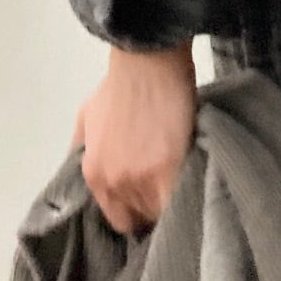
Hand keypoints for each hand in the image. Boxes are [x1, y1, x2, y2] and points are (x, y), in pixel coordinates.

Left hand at [72, 40, 197, 233]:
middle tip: (170, 194)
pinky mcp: (167, 171)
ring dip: (173, 205)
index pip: (118, 218)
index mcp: (93, 175)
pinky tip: (197, 192)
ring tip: (186, 190)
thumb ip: (83, 151)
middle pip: (140, 219)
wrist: (146, 61)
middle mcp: (112, 184)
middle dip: (154, 210)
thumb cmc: (121, 84)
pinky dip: (186, 200)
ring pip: (161, 214)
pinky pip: (178, 204)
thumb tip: (87, 174)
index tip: (151, 201)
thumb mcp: (86, 118)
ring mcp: (139, 180)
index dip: (137, 211)